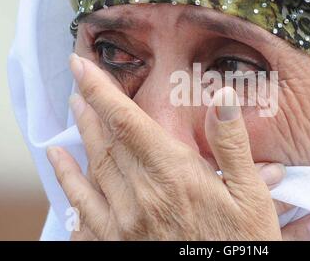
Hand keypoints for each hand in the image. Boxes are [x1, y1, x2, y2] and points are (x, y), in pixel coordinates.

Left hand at [49, 53, 309, 240]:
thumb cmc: (238, 245)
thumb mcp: (250, 196)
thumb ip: (232, 145)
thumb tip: (223, 97)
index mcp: (174, 176)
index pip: (129, 122)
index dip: (103, 91)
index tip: (82, 66)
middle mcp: (141, 195)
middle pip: (107, 141)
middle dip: (92, 107)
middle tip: (80, 83)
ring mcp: (123, 222)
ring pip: (93, 168)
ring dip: (81, 135)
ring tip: (74, 110)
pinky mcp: (116, 242)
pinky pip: (81, 208)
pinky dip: (67, 181)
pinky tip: (60, 164)